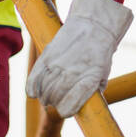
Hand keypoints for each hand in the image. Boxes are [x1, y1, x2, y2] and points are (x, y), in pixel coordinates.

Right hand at [26, 0, 133, 116]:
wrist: (94, 24)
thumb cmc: (100, 52)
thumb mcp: (103, 73)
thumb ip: (94, 90)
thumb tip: (85, 107)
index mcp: (88, 80)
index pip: (69, 106)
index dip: (66, 111)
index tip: (66, 110)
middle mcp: (72, 73)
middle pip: (54, 99)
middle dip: (55, 104)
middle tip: (56, 102)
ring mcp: (58, 64)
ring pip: (44, 90)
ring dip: (45, 96)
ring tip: (48, 96)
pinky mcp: (47, 55)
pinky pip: (34, 78)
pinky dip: (32, 88)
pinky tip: (34, 93)